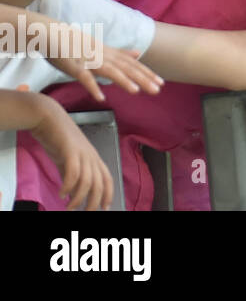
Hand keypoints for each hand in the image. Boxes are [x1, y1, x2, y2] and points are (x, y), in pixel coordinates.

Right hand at [28, 94, 113, 209]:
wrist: (50, 118)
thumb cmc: (59, 138)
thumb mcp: (68, 159)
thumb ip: (72, 175)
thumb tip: (72, 193)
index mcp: (94, 158)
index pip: (107, 178)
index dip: (108, 194)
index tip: (105, 208)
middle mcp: (92, 156)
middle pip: (99, 183)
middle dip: (94, 202)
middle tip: (87, 213)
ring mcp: (83, 153)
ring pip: (88, 181)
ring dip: (78, 198)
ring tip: (70, 208)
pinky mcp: (71, 150)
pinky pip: (73, 172)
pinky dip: (68, 186)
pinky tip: (62, 194)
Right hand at [49, 42, 162, 103]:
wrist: (51, 33)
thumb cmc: (75, 43)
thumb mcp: (100, 48)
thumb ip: (119, 53)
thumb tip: (138, 54)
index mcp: (109, 53)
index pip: (131, 64)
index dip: (146, 73)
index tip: (161, 83)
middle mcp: (102, 56)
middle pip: (125, 68)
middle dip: (142, 79)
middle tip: (157, 90)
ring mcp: (88, 60)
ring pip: (109, 71)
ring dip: (123, 81)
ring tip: (136, 91)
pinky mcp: (73, 66)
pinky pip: (84, 77)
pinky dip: (92, 86)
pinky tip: (101, 98)